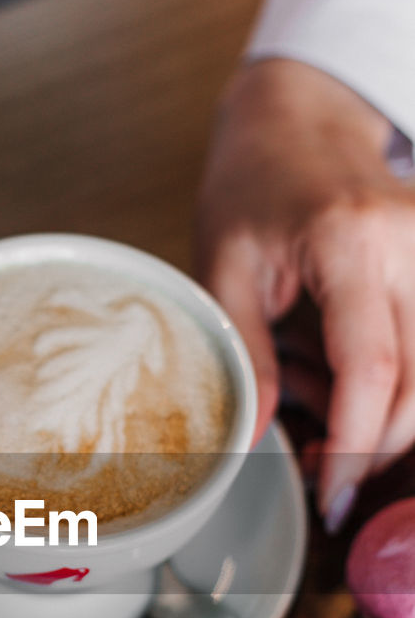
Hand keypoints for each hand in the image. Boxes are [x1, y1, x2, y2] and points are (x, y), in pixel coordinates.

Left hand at [196, 58, 414, 529]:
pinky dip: (394, 386)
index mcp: (351, 243)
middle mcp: (413, 245)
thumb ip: (244, 352)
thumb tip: (257, 434)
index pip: (372, 368)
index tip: (331, 495)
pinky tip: (340, 385)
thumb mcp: (222, 269)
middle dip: (376, 448)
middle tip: (322, 477)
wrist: (296, 122)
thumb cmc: (250, 187)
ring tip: (318, 414)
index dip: (355, 445)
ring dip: (386, 421)